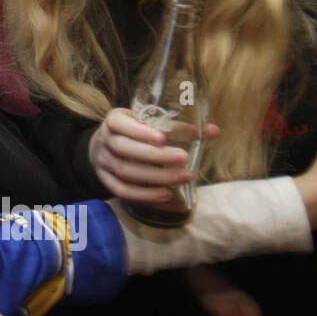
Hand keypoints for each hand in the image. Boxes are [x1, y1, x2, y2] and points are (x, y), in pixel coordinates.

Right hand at [88, 107, 220, 203]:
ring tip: (183, 177)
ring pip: (126, 172)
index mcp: (114, 120)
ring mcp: (103, 162)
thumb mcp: (146, 122)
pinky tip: (166, 194)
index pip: (121, 124)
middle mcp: (105, 140)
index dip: (140, 132)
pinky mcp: (105, 180)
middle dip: (155, 156)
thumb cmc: (133, 132)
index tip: (163, 138)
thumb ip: (177, 126)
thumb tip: (213, 130)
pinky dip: (144, 194)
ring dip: (156, 177)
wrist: (103, 147)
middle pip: (125, 149)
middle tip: (183, 158)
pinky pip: (122, 190)